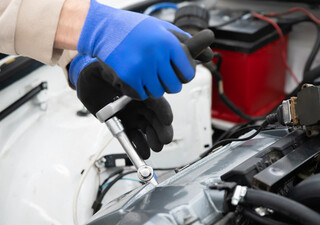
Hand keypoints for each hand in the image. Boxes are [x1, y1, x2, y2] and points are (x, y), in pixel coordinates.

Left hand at [69, 54, 173, 158]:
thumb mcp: (106, 71)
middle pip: (154, 117)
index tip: (167, 120)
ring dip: (153, 139)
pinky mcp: (123, 125)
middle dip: (161, 129)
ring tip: (156, 148)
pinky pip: (132, 137)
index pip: (155, 99)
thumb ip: (116, 77)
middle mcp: (139, 103)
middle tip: (164, 139)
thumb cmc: (98, 72)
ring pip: (146, 129)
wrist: (87, 81)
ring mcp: (132, 115)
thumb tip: (124, 82)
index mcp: (139, 88)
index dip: (162, 110)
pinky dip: (138, 146)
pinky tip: (143, 153)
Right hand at [77, 0, 207, 99]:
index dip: (184, 74)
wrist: (104, 30)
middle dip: (170, 83)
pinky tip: (136, 77)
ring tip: (147, 73)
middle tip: (161, 74)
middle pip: (174, 87)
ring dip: (154, 87)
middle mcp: (157, 56)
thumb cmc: (135, 28)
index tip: (178, 72)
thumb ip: (187, 42)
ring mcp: (142, 68)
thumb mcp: (163, 29)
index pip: (188, 73)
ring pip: (158, 93)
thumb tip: (209, 55)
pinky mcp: (128, 78)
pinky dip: (140, 90)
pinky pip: (142, 95)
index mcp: (168, 42)